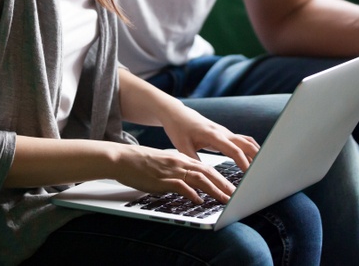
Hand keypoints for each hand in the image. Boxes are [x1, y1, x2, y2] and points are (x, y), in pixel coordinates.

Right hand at [113, 145, 236, 204]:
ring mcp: (171, 171)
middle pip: (207, 172)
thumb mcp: (163, 164)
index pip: (206, 168)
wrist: (122, 159)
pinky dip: (192, 193)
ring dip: (214, 190)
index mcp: (180, 159)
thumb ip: (176, 172)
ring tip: (225, 199)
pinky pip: (181, 186)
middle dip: (224, 184)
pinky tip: (199, 200)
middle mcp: (179, 163)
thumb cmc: (140, 163)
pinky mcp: (162, 179)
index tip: (231, 186)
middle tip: (236, 194)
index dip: (220, 177)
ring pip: (199, 179)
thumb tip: (187, 184)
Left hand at [161, 104, 259, 171]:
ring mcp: (225, 133)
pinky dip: (250, 150)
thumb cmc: (178, 129)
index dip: (243, 162)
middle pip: (246, 144)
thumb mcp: (182, 147)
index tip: (250, 174)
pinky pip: (242, 142)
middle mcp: (223, 132)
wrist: (177, 114)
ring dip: (256, 153)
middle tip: (263, 173)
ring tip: (263, 168)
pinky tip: (253, 161)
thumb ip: (194, 162)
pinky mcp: (225, 135)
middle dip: (257, 157)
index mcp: (213, 135)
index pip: (234, 150)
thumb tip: (204, 178)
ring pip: (247, 142)